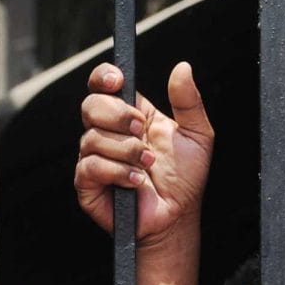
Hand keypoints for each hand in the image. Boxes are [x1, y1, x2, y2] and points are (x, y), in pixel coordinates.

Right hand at [74, 61, 213, 246]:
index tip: (119, 80)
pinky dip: (118, 172)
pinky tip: (136, 182)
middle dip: (118, 115)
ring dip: (126, 150)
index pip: (102, 86)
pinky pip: (91, 167)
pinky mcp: (87, 185)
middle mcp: (107, 133)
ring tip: (147, 165)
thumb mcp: (197, 134)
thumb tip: (182, 67)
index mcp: (129, 115)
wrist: (178, 216)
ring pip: (92, 138)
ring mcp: (94, 158)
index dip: (104, 77)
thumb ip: (189, 102)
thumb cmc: (185, 179)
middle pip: (90, 105)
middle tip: (142, 131)